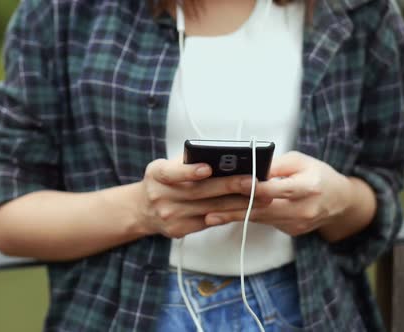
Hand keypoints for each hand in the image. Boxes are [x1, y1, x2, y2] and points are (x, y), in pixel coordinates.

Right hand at [135, 158, 271, 238]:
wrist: (143, 210)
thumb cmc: (164, 181)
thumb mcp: (167, 166)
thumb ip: (188, 161)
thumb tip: (224, 157)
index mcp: (156, 175)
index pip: (171, 173)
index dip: (189, 171)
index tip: (208, 168)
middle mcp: (160, 197)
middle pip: (198, 192)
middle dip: (228, 186)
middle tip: (252, 181)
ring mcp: (169, 216)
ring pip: (209, 209)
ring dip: (237, 203)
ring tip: (260, 196)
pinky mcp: (179, 230)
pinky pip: (209, 221)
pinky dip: (229, 214)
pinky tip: (247, 208)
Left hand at [204, 151, 353, 236]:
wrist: (340, 202)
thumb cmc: (317, 175)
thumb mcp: (300, 161)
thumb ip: (275, 164)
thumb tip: (249, 166)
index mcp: (309, 186)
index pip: (279, 189)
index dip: (256, 188)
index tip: (236, 185)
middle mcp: (304, 208)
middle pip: (265, 210)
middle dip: (235, 209)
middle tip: (210, 211)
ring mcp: (298, 224)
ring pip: (261, 219)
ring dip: (234, 216)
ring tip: (210, 215)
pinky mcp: (291, 231)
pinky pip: (265, 223)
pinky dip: (246, 218)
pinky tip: (226, 216)